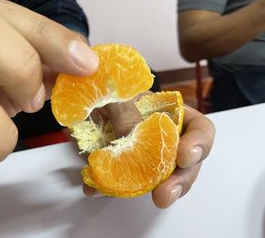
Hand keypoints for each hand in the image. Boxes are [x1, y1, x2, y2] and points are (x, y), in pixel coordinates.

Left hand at [84, 102, 214, 208]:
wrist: (88, 100)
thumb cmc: (111, 90)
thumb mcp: (119, 95)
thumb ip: (126, 112)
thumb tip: (131, 140)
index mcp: (172, 114)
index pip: (200, 129)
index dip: (198, 144)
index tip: (184, 156)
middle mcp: (165, 138)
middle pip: (186, 164)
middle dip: (180, 180)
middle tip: (164, 194)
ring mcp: (148, 156)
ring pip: (162, 179)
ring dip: (154, 190)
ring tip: (145, 197)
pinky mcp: (127, 168)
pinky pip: (126, 182)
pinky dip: (113, 187)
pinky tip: (96, 190)